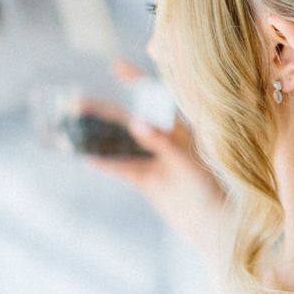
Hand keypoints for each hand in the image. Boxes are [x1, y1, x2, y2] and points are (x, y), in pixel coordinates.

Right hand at [83, 58, 226, 252]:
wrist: (218, 227)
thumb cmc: (216, 190)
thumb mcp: (190, 164)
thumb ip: (165, 144)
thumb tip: (136, 123)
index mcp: (186, 130)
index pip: (159, 99)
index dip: (139, 82)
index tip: (117, 66)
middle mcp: (170, 142)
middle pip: (133, 119)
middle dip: (107, 109)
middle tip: (78, 99)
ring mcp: (159, 162)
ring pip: (124, 143)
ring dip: (101, 135)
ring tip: (75, 122)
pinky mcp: (151, 183)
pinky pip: (124, 169)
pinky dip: (106, 163)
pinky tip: (86, 156)